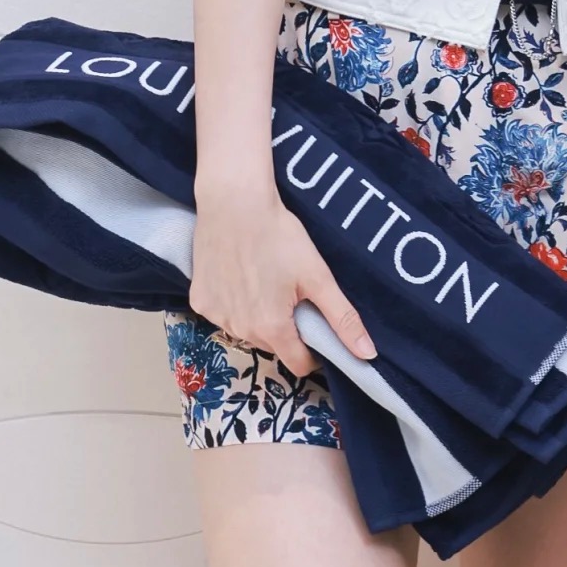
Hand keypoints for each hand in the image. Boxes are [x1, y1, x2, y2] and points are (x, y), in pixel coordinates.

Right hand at [190, 178, 376, 376]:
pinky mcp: (198, 301)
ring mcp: (215, 317)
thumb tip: (367, 355)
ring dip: (258, 316)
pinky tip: (240, 275)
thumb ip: (343, 319)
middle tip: (291, 292)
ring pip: (247, 331)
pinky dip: (234, 303)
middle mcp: (240, 330)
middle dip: (287, 327)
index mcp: (272, 329)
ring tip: (265, 279)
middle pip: (273, 345)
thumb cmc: (278, 235)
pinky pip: (224, 314)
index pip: (298, 363)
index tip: (316, 325)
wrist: (234, 203)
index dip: (313, 350)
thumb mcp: (318, 276)